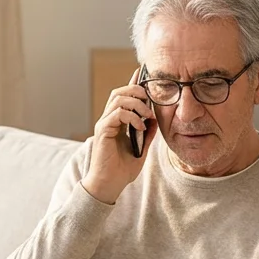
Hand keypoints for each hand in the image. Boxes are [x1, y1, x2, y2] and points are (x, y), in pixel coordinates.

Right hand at [82, 68, 157, 203]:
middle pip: (119, 92)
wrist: (109, 185)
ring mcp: (104, 124)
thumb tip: (155, 118)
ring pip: (118, 99)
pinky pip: (117, 114)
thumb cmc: (122, 170)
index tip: (143, 74)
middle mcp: (108, 119)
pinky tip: (140, 127)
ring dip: (137, 104)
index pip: (124, 97)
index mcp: (117, 121)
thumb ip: (148, 133)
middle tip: (150, 101)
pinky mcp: (103, 131)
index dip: (133, 84)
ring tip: (148, 116)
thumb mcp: (142, 149)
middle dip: (136, 91)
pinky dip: (132, 117)